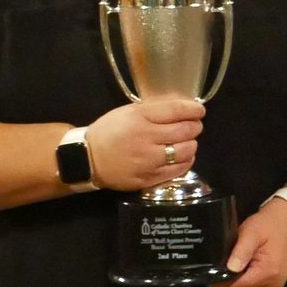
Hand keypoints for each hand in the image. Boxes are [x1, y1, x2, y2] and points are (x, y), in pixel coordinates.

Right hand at [83, 97, 205, 190]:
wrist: (87, 159)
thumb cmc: (109, 132)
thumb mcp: (127, 112)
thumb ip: (153, 110)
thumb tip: (182, 108)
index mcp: (139, 118)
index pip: (176, 110)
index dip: (194, 109)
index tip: (199, 110)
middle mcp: (146, 139)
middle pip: (185, 131)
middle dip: (195, 126)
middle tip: (194, 125)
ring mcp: (149, 161)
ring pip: (186, 151)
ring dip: (191, 144)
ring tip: (187, 141)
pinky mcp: (149, 178)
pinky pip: (179, 170)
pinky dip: (186, 161)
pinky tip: (182, 156)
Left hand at [211, 200, 286, 286]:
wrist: (286, 224)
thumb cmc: (267, 226)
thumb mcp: (251, 232)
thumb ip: (241, 251)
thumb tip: (229, 269)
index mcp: (268, 272)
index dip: (220, 282)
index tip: (209, 272)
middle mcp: (272, 284)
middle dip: (224, 285)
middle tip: (215, 270)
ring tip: (225, 271)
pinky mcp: (273, 286)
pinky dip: (242, 286)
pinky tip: (238, 274)